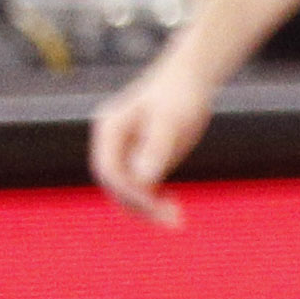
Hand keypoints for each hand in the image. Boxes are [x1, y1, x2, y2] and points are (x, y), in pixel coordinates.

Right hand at [89, 53, 216, 225]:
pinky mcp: (138, 160)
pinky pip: (140, 187)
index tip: (155, 202)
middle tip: (172, 220)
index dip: (129, 190)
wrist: (191, 79)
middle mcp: (110, 144)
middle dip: (140, 205)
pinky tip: (172, 208)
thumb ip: (156, 147)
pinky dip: (153, 200)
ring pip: (127, 190)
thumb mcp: (171, 119)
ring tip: (176, 219)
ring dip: (147, 208)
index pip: (110, 170)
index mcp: (109, 129)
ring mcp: (123, 153)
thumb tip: (144, 179)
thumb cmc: (180, 94)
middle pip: (116, 185)